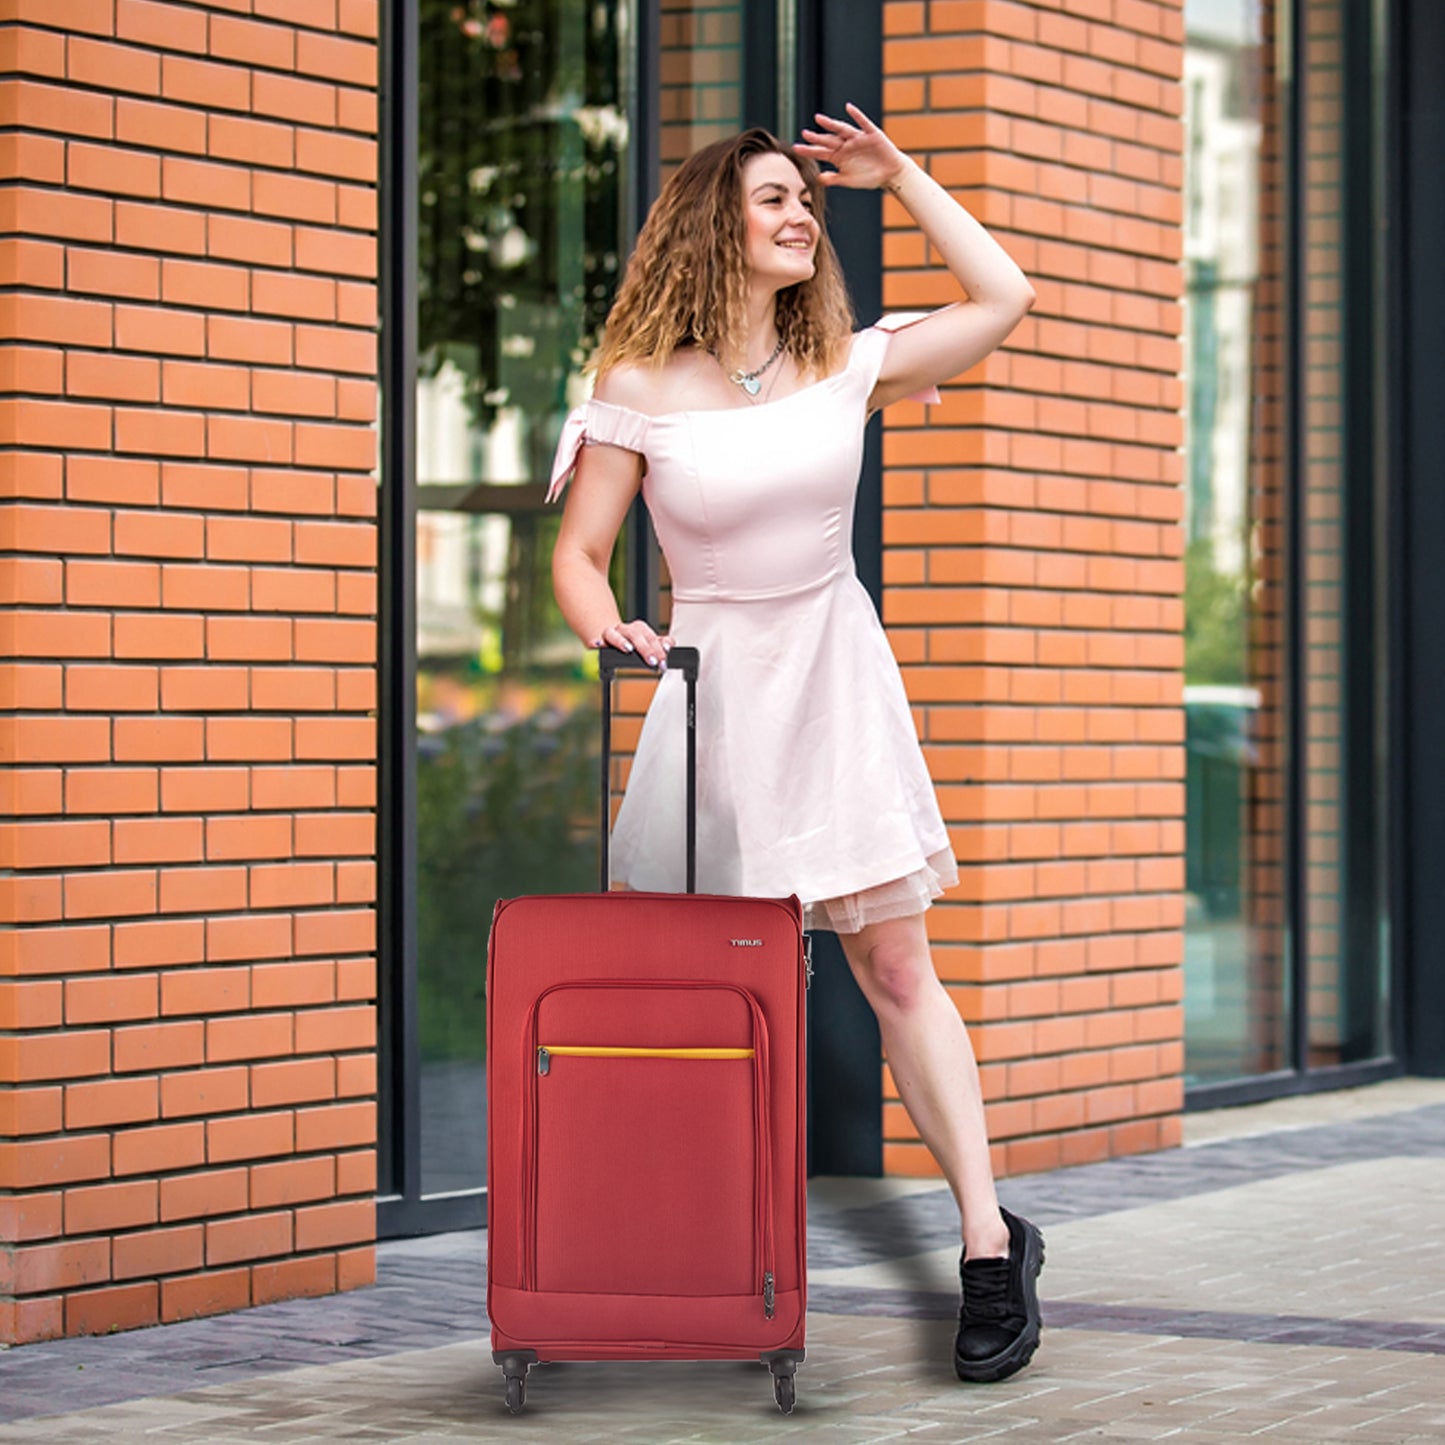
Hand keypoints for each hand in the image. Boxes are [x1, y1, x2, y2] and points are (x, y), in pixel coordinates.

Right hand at [592, 619, 671, 668]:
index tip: (665, 654)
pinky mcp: (598, 641)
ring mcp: (611, 634)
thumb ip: (660, 644)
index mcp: (638, 628)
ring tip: (629, 649)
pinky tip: (597, 645)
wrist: (609, 638)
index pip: (650, 635)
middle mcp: (625, 629)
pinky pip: (597, 641)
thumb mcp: (648, 644)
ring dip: (622, 641)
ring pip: (615, 633)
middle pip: (636, 635)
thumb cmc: (631, 643)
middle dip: (646, 648)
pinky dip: (597, 642)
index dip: (659, 644)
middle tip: (654, 661)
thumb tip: (669, 645)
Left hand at [794, 103, 908, 190]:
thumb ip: (833, 179)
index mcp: (839, 156)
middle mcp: (846, 145)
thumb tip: (818, 179)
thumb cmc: (869, 177)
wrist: (890, 174)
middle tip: (804, 134)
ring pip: (842, 130)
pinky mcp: (871, 134)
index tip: (796, 148)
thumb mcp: (848, 180)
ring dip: (831, 124)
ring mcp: (858, 138)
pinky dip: (856, 115)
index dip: (809, 150)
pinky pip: (863, 123)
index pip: (821, 152)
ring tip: (818, 119)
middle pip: (828, 140)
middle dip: (817, 138)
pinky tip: (848, 107)